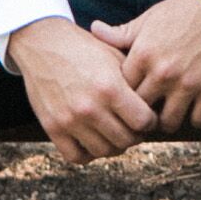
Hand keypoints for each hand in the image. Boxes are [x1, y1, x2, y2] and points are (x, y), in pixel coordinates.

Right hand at [6, 17, 154, 163]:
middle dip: (135, 135)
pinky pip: (76, 156)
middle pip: (126, 140)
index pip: (143, 122)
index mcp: (110, 87)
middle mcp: (90, 107)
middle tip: (133, 127)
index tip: (147, 116)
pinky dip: (88, 153)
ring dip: (114, 145)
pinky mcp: (52, 128)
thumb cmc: (85, 48)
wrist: (42, 43)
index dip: (150, 121)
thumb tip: (157, 103)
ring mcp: (69, 120)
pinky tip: (93, 140)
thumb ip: (135, 81)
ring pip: (103, 151)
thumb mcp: (115, 56)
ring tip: (115, 133)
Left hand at [107, 0, 200, 133]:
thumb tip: (93, 29)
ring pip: (169, 122)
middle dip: (141, 114)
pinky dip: (195, 118)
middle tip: (145, 114)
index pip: (121, 92)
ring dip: (167, 120)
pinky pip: (199, 120)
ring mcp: (189, 82)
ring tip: (168, 114)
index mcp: (143, 55)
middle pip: (141, 111)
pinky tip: (192, 109)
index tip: (128, 99)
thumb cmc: (181, 10)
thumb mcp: (147, 20)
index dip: (123, 98)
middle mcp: (163, 72)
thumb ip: (120, 33)